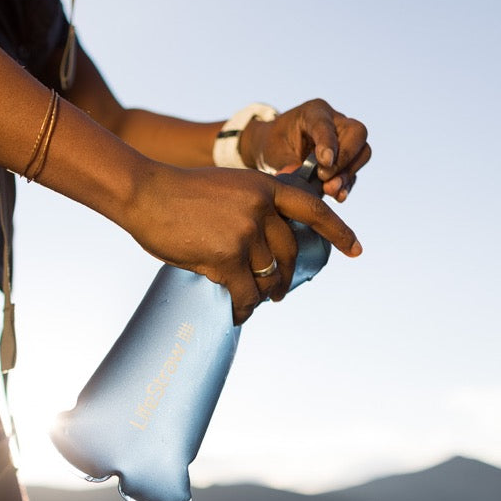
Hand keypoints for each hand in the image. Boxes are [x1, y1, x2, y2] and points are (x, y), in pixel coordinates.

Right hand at [122, 164, 360, 324]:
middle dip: (286, 278)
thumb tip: (268, 246)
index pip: (313, 210)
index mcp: (265, 187)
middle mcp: (262, 208)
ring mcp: (246, 232)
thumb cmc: (178, 193)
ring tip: (251, 301)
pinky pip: (245, 293)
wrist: (144, 193)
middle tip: (278, 292)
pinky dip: (242, 308)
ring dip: (260, 294)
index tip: (355, 251)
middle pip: (290, 253)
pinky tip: (236, 314)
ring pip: (267, 277)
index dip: (338, 231)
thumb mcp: (228, 186)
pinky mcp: (226, 256)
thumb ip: (252, 207)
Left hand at [240, 99, 370, 200]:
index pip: (326, 124)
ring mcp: (346, 140)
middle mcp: (336, 122)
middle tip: (325, 177)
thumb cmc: (276, 144)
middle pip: (357, 133)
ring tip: (330, 190)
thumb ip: (287, 163)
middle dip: (345, 158)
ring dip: (347, 174)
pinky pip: (354, 171)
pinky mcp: (348, 160)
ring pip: (362, 152)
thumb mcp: (274, 151)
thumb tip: (299, 179)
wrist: (279, 147)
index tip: (325, 162)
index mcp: (314, 112)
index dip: (329, 142)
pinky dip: (347, 185)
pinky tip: (338, 196)